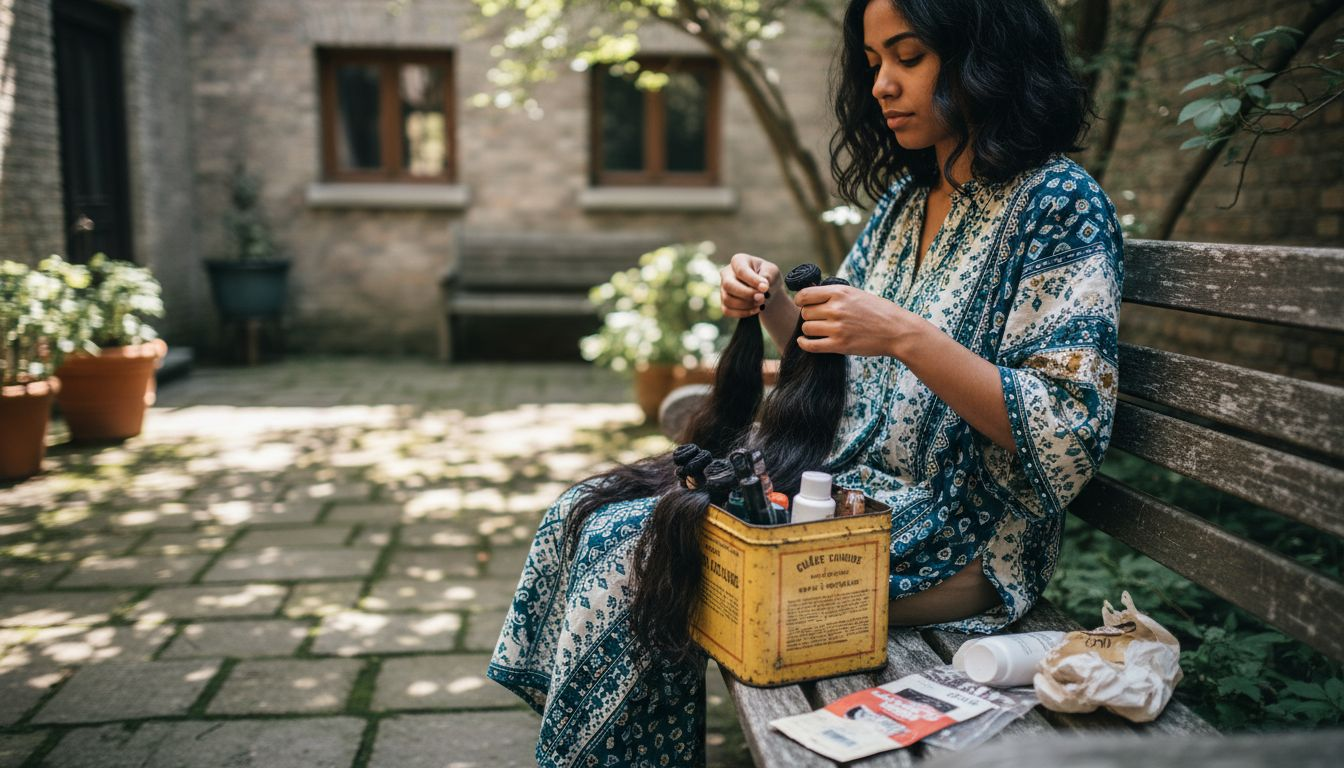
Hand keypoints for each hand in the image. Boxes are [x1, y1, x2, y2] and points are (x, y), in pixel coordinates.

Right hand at [719, 253, 782, 318]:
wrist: (766, 290)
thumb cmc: (768, 276)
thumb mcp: (772, 272)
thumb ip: (768, 276)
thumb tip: (763, 287)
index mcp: (738, 261)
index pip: (741, 270)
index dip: (753, 281)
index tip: (765, 288)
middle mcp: (727, 273)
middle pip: (728, 285)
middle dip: (747, 294)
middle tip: (762, 298)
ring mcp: (723, 289)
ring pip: (728, 300)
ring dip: (746, 305)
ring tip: (761, 303)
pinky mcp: (724, 302)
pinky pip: (727, 311)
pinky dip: (743, 313)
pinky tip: (756, 309)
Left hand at [794, 285, 931, 357]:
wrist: (897, 331)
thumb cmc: (878, 311)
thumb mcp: (856, 294)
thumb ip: (834, 294)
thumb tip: (809, 295)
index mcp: (839, 292)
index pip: (805, 295)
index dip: (801, 300)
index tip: (804, 304)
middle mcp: (836, 308)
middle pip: (805, 313)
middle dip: (809, 316)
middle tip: (818, 320)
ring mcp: (837, 327)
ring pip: (806, 328)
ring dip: (809, 330)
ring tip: (818, 330)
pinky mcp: (839, 345)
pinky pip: (810, 345)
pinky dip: (804, 344)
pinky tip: (805, 341)